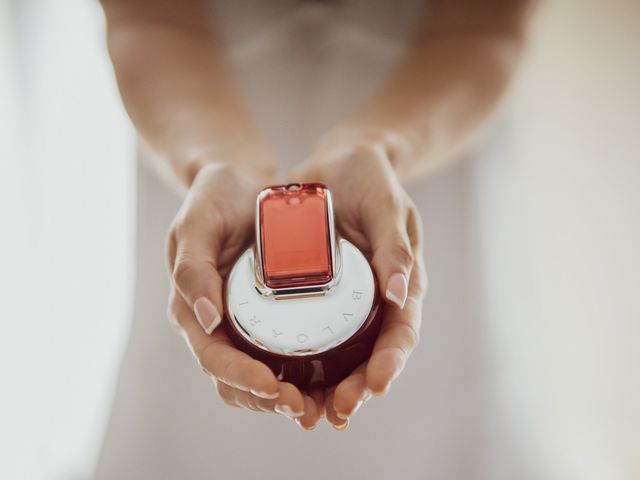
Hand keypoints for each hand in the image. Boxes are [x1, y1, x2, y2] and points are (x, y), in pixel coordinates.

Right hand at [165, 163, 321, 426]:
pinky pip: (280, 355)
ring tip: (322, 407)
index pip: (214, 359)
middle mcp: (216, 324)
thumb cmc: (212, 199)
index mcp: (192, 309)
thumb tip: (208, 320)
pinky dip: (300, 375)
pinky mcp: (265, 315)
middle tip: (308, 409)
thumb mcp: (197, 225)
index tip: (275, 389)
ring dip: (288, 399)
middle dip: (270, 401)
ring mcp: (240, 322)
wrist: (238, 182)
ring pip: (260, 377)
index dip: (243, 379)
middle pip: (237, 380)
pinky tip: (327, 382)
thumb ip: (193, 269)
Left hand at [290, 134, 427, 428]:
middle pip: (371, 356)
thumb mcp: (386, 206)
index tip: (374, 387)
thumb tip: (403, 294)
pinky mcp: (317, 295)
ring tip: (306, 412)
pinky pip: (311, 334)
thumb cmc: (371, 178)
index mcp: (402, 282)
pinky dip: (301, 361)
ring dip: (327, 387)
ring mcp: (346, 300)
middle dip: (356, 388)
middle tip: (335, 414)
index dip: (390, 363)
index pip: (401, 333)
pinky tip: (281, 380)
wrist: (339, 163)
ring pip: (341, 355)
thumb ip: (395, 245)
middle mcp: (375, 299)